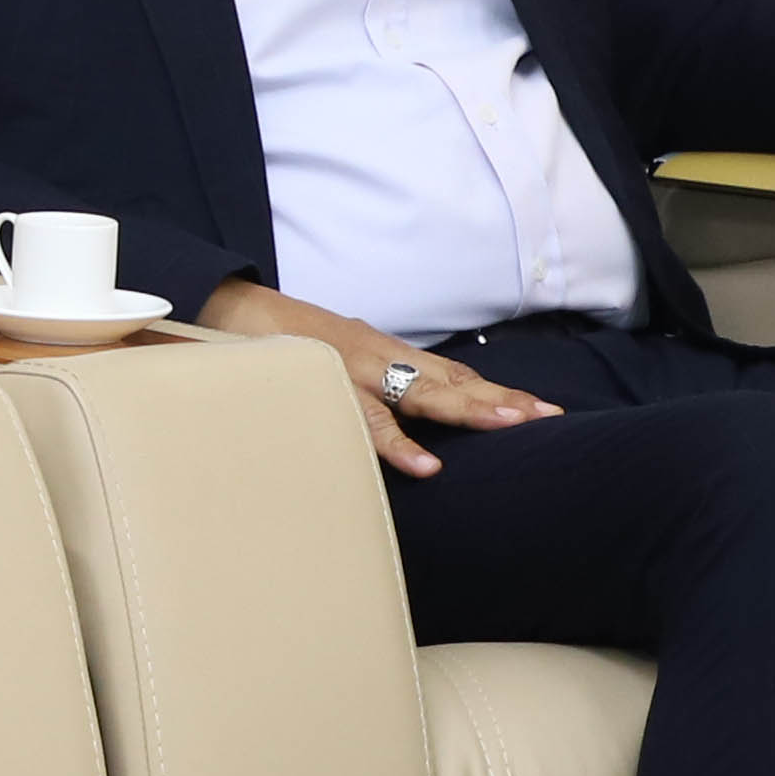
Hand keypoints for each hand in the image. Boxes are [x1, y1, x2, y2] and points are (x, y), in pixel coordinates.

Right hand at [196, 279, 563, 481]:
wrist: (226, 310)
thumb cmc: (279, 344)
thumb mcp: (334, 359)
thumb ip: (366, 385)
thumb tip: (398, 420)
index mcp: (382, 354)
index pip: (450, 374)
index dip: (494, 392)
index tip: (540, 410)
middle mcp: (377, 357)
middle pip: (450, 381)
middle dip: (500, 400)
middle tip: (549, 418)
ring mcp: (353, 370)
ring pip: (421, 394)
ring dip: (469, 410)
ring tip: (512, 425)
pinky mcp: (325, 385)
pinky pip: (365, 421)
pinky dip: (398, 445)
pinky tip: (427, 465)